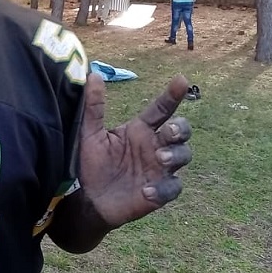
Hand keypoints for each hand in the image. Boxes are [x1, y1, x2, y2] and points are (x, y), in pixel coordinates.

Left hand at [78, 73, 191, 228]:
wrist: (88, 198)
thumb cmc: (92, 163)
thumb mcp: (89, 133)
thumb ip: (93, 107)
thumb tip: (92, 75)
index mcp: (140, 130)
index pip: (161, 109)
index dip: (172, 95)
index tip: (181, 79)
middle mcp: (154, 146)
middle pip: (181, 131)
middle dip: (181, 129)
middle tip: (169, 132)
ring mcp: (159, 169)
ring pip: (183, 156)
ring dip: (175, 155)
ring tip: (159, 159)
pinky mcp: (158, 192)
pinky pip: (172, 188)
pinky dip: (163, 188)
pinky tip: (146, 190)